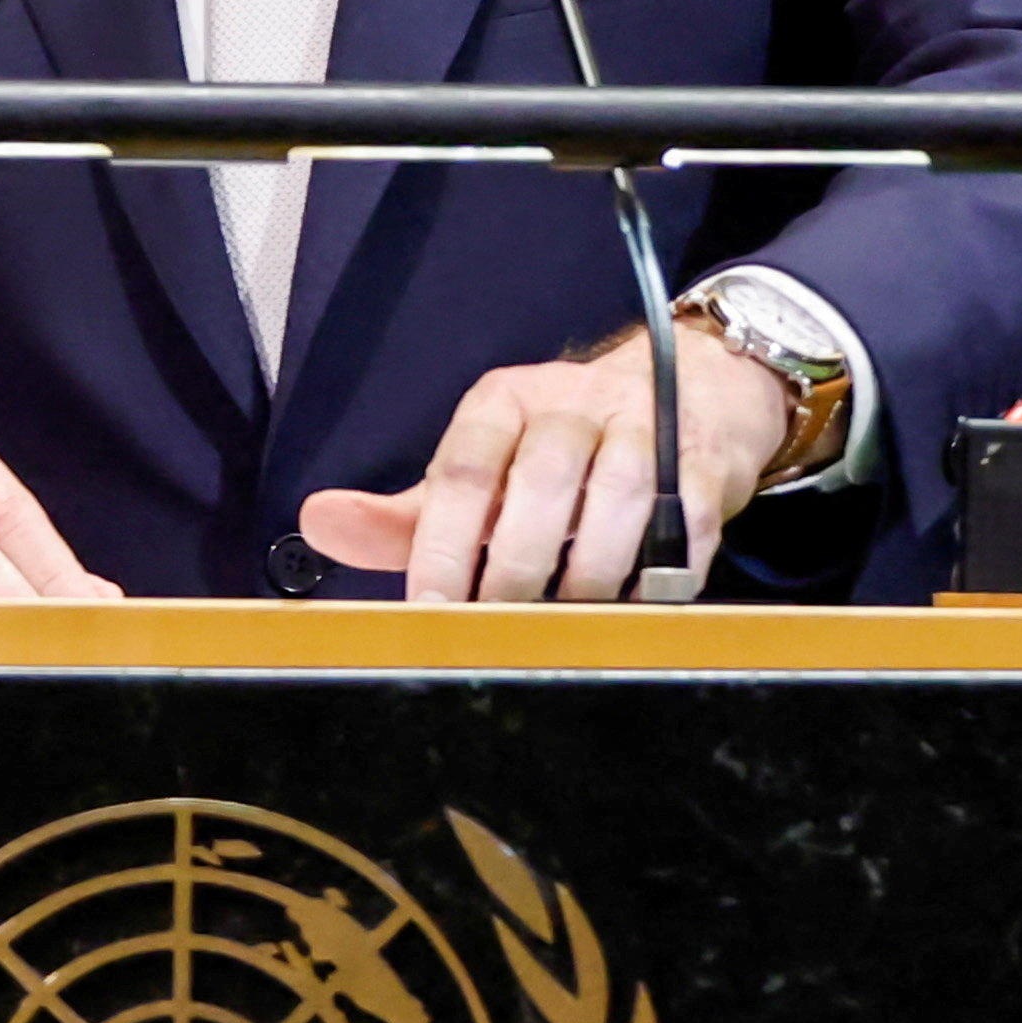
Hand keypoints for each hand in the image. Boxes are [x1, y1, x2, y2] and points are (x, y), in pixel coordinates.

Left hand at [298, 323, 796, 602]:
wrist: (690, 393)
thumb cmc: (561, 453)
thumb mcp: (481, 471)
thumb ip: (407, 514)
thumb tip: (317, 522)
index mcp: (503, 401)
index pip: (465, 469)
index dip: (444, 546)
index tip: (431, 612)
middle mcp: (572, 400)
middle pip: (542, 485)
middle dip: (516, 571)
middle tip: (501, 629)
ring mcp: (645, 425)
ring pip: (618, 501)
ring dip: (588, 575)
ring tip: (566, 622)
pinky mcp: (704, 461)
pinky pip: (685, 523)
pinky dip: (656, 575)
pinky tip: (632, 606)